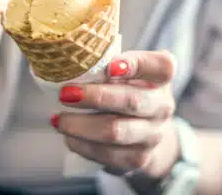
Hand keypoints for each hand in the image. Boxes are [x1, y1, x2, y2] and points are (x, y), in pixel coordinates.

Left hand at [52, 51, 180, 181]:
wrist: (147, 133)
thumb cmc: (128, 91)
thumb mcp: (128, 72)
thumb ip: (109, 64)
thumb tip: (70, 62)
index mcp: (161, 77)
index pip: (161, 67)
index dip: (136, 65)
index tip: (109, 66)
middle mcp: (162, 106)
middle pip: (132, 101)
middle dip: (95, 97)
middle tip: (65, 93)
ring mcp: (153, 135)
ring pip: (115, 131)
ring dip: (81, 125)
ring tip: (58, 119)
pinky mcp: (139, 159)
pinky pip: (106, 154)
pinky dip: (82, 144)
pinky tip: (68, 136)